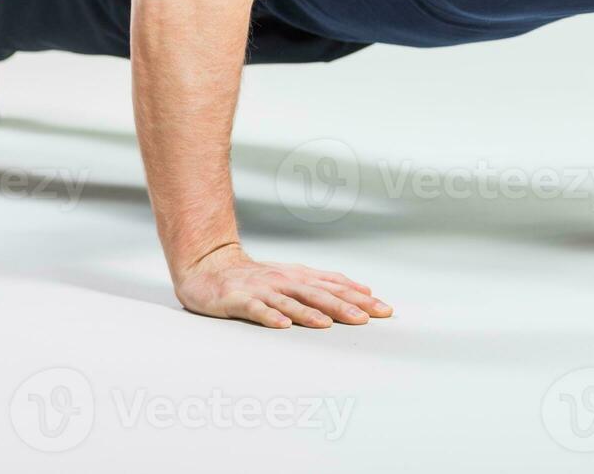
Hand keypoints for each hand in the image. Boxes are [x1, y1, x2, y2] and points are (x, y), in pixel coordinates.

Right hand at [174, 243, 392, 328]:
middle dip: (344, 305)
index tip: (384, 309)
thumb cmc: (255, 277)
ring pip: (290, 301)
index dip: (360, 297)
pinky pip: (257, 309)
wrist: (209, 268)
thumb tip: (364, 290)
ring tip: (328, 323)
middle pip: (319, 294)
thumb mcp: (294, 276)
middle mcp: (285, 280)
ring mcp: (263, 290)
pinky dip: (270, 316)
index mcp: (300, 277)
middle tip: (368, 318)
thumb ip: (326, 283)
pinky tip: (282, 326)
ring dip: (310, 312)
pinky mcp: (240, 300)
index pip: (335, 286)